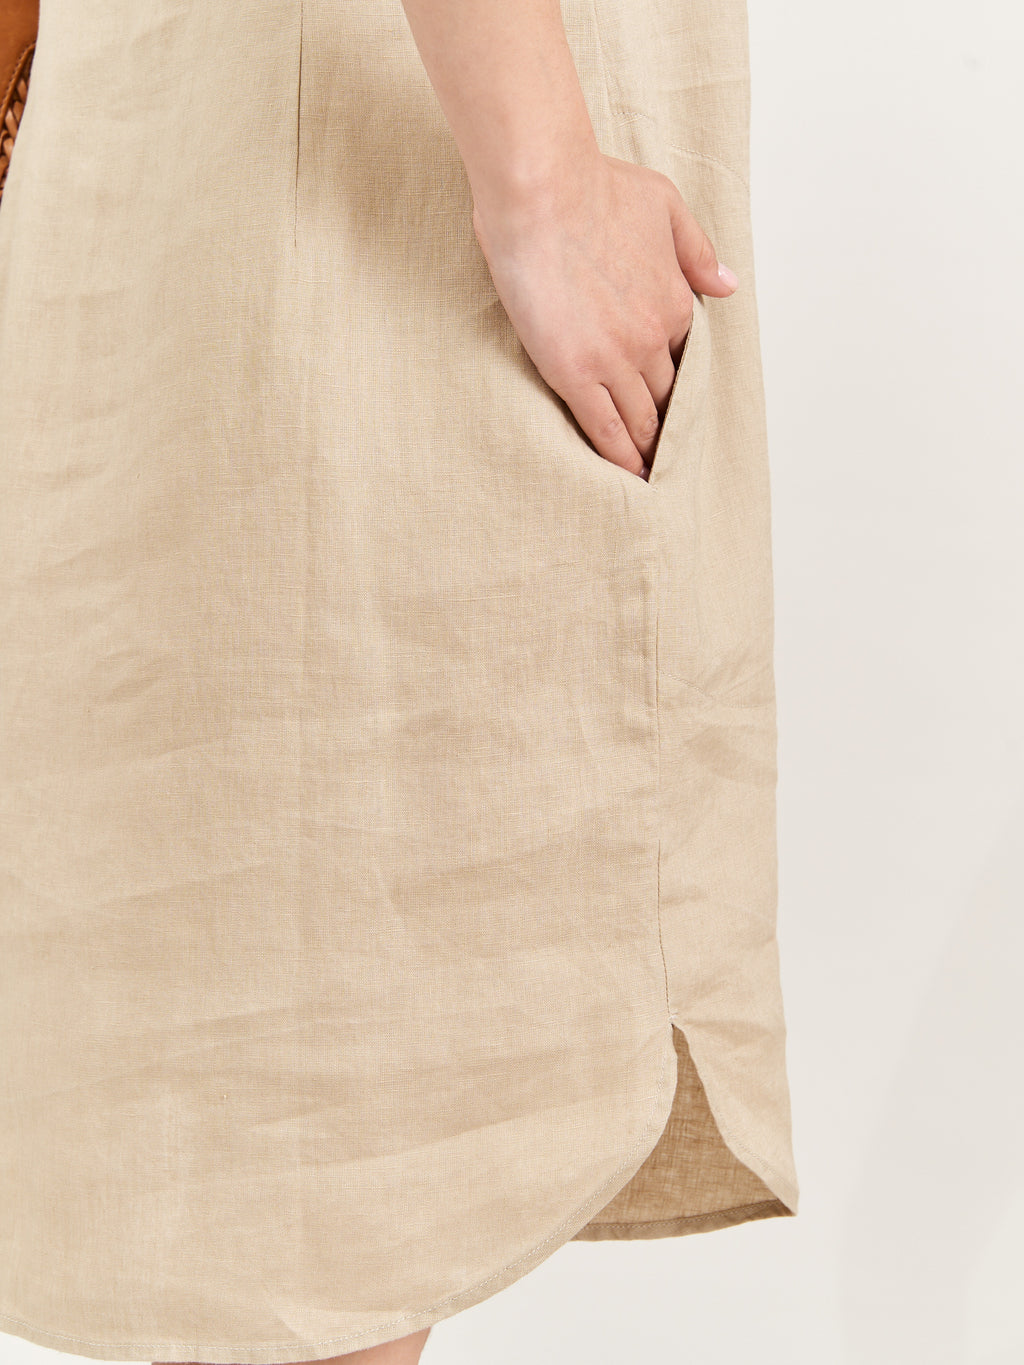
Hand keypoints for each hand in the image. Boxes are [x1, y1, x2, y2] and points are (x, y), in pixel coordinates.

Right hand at [472, 152, 738, 479]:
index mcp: (677, 301)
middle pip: (667, 397)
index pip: (684, 358)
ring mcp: (616, 360)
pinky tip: (627, 476)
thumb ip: (697, 251)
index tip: (670, 403)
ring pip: (641, 421)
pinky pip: (605, 429)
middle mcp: (654, 338)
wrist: (542, 189)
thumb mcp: (665, 204)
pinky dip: (620, 457)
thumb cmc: (594, 186)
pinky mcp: (575, 373)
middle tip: (663, 452)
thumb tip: (728, 283)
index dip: (676, 382)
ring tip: (648, 475)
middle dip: (666, 425)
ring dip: (647, 450)